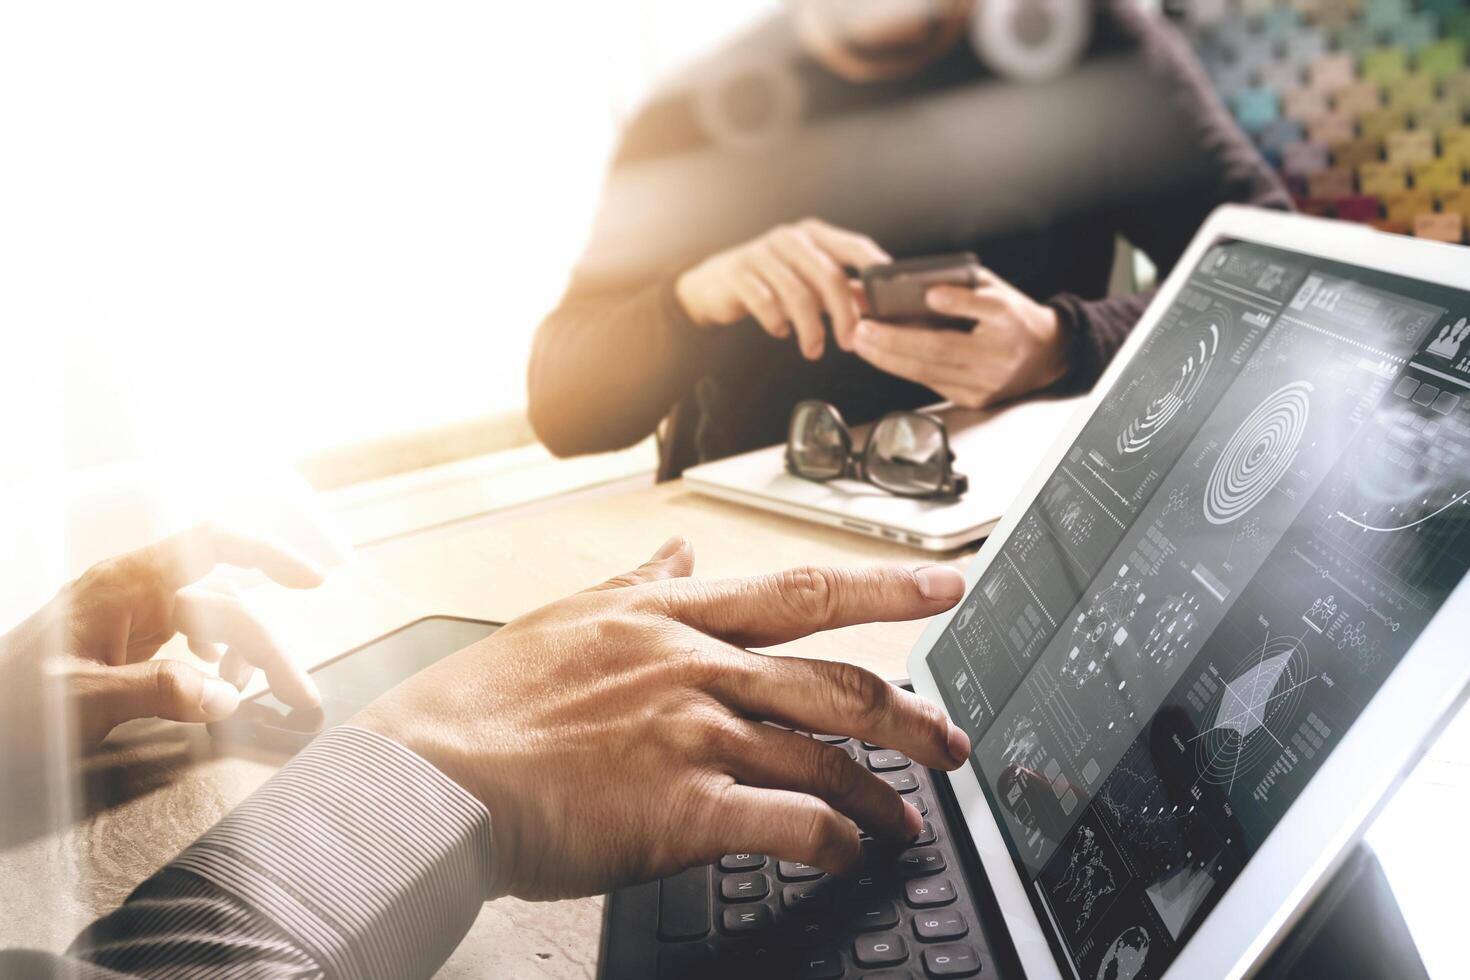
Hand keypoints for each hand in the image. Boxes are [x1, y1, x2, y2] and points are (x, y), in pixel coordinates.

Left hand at [0, 524, 324, 755]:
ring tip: (255, 692)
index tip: (314, 582)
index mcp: (123, 584)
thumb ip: (156, 692)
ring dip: (247, 652)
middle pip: (226, 600)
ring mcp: (131, 614)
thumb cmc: (8, 705)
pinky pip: (192, 635)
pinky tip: (217, 682)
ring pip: (215, 617)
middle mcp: (133, 590)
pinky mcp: (129, 640)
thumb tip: (227, 697)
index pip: (212, 547)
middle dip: (269, 646)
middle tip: (300, 695)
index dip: (269, 554)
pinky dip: (218, 656)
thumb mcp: (80, 701)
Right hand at [353, 537, 971, 900]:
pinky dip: (830, 841)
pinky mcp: (680, 808)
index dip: (884, 583)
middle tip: (950, 741)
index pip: (800, 591)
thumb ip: (636, 583)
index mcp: (670, 619)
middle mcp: (694, 668)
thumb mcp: (565, 617)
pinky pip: (787, 824)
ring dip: (875, 794)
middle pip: (837, 683)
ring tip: (899, 820)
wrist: (429, 778)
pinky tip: (842, 855)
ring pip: (823, 757)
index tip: (944, 581)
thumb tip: (678, 547)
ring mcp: (691, 736)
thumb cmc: (483, 704)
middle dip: (910, 716)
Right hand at [675, 218, 889, 359]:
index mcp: (814, 235)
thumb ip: (843, 290)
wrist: (714, 284)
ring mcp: (762, 252)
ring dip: (810, 329)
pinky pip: (766, 303)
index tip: (890, 299)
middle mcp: (791, 238)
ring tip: (813, 350)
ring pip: (798, 295)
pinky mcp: (738, 272)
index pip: (854, 246)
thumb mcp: (808, 281)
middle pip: (829, 276)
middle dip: (844, 315)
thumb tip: (880, 306)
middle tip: (849, 342)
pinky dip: (777, 323)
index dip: (876, 269)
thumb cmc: (770, 282)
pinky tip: (780, 331)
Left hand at [853, 270, 1068, 408]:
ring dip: (888, 358)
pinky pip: (931, 383)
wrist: (1044, 356)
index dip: (958, 302)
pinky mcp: (975, 400)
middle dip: (896, 339)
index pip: (986, 308)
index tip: (931, 294)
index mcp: (1010, 317)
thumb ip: (954, 284)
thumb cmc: (1009, 316)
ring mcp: (987, 381)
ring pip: (929, 371)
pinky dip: (902, 368)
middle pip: (942, 348)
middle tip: (863, 327)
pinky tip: (879, 356)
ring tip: (861, 341)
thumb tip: (901, 282)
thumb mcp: (991, 289)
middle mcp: (1000, 353)